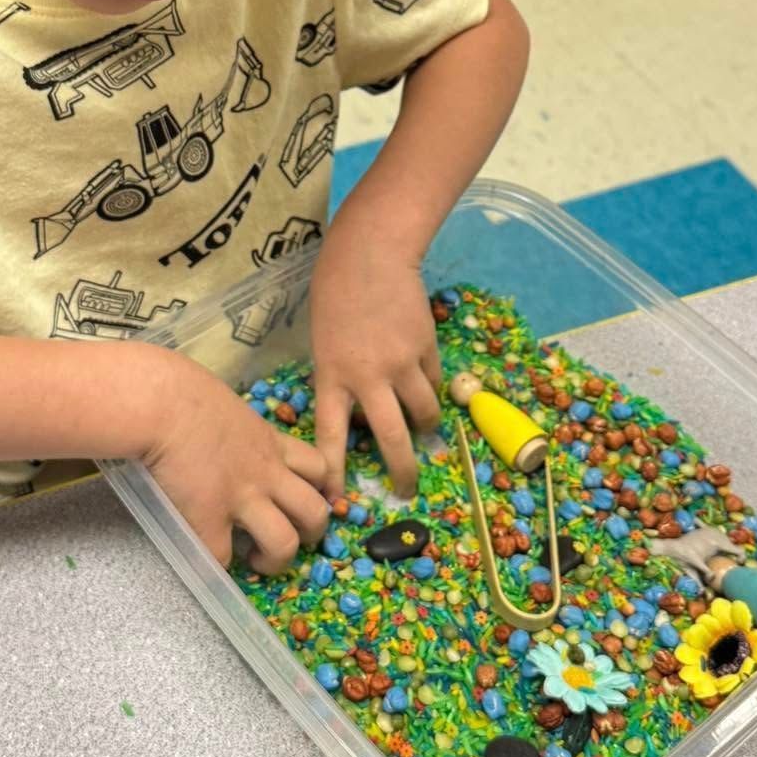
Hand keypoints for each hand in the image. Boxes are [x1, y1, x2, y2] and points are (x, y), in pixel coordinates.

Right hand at [142, 355, 329, 573]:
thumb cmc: (181, 392)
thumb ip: (238, 429)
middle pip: (316, 512)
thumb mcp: (228, 406)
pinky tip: (208, 555)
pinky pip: (223, 558)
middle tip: (290, 537)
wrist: (160, 403)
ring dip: (276, 560)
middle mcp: (267, 474)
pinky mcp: (209, 519)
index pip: (319, 468)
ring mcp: (242, 498)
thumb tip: (223, 438)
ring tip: (257, 559)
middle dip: (311, 534)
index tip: (301, 501)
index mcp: (271, 444)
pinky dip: (219, 565)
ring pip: (285, 543)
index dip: (319, 489)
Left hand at [309, 227, 441, 498]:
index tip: (335, 501)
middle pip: (391, 439)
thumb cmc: (334, 296)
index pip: (329, 436)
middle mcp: (368, 376)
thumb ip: (337, 379)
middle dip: (402, 472)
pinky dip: (431, 389)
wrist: (370, 254)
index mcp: (331, 375)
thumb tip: (357, 416)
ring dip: (426, 428)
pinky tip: (422, 380)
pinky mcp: (427, 348)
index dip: (333, 472)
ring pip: (424, 414)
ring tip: (424, 432)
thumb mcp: (323, 343)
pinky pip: (433, 383)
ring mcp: (402, 363)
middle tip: (407, 490)